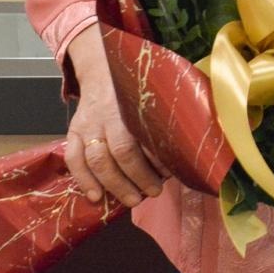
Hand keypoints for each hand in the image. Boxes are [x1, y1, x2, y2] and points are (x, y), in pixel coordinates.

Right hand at [63, 24, 163, 206]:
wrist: (102, 72)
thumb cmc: (137, 88)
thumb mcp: (157, 90)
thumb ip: (174, 108)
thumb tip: (200, 131)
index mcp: (133, 102)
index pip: (145, 134)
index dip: (158, 157)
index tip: (171, 172)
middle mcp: (109, 114)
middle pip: (122, 151)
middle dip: (139, 177)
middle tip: (153, 192)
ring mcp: (88, 124)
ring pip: (97, 159)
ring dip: (115, 184)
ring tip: (132, 200)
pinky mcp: (73, 132)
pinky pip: (74, 159)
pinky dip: (83, 180)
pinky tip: (96, 196)